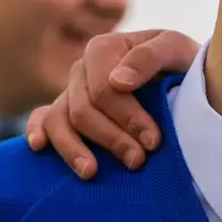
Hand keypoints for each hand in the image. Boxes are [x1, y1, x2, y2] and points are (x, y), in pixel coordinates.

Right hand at [24, 29, 199, 177]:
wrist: (185, 78)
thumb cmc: (181, 63)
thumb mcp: (177, 49)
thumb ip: (150, 57)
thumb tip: (119, 81)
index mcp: (104, 48)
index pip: (105, 90)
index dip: (128, 118)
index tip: (153, 142)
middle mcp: (82, 69)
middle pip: (84, 110)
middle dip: (111, 139)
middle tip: (138, 161)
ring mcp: (70, 90)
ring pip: (59, 120)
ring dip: (73, 149)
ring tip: (91, 172)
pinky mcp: (65, 110)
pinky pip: (42, 119)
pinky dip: (37, 131)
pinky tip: (39, 147)